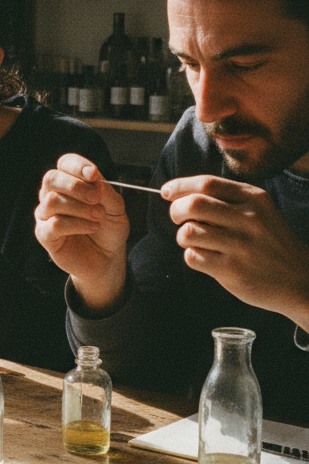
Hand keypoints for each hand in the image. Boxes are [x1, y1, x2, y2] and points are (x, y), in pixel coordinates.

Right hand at [34, 154, 129, 312]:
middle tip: (97, 198)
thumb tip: (94, 180)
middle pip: (51, 178)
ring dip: (80, 208)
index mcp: (69, 183)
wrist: (107, 258)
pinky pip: (54, 224)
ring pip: (52, 200)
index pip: (64, 163)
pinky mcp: (44, 235)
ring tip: (98, 217)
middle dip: (76, 186)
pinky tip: (92, 227)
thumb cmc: (108, 229)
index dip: (77, 165)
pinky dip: (77, 224)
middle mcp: (52, 195)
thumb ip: (105, 191)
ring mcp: (46, 215)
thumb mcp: (116, 207)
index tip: (94, 174)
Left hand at [164, 175, 308, 324]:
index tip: (166, 192)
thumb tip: (177, 193)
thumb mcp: (258, 211)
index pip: (206, 183)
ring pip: (188, 232)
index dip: (179, 186)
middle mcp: (249, 219)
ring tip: (197, 242)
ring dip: (183, 237)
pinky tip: (208, 259)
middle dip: (176, 211)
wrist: (299, 280)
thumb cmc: (268, 242)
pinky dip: (193, 257)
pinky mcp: (232, 270)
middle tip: (179, 219)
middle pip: (192, 205)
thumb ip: (225, 199)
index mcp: (254, 198)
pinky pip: (192, 257)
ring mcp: (241, 245)